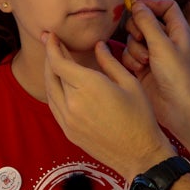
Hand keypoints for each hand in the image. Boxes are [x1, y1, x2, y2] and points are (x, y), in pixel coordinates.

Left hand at [44, 34, 173, 180]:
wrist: (139, 153)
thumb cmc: (140, 117)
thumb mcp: (129, 83)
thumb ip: (109, 62)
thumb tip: (99, 46)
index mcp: (88, 86)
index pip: (59, 62)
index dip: (52, 47)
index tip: (51, 36)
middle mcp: (72, 102)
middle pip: (51, 74)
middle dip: (49, 56)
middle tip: (50, 42)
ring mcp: (68, 119)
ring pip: (50, 91)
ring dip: (50, 73)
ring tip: (55, 61)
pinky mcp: (69, 131)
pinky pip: (54, 106)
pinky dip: (53, 91)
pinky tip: (60, 85)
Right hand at [122, 0, 189, 136]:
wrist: (177, 108)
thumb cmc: (177, 76)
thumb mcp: (162, 45)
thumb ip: (148, 23)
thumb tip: (137, 4)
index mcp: (177, 30)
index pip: (165, 6)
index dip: (152, 4)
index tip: (136, 8)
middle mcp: (165, 39)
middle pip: (144, 21)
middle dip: (137, 29)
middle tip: (141, 39)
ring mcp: (153, 53)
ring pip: (133, 39)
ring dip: (135, 49)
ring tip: (146, 62)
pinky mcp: (142, 67)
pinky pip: (129, 55)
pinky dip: (131, 61)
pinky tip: (139, 70)